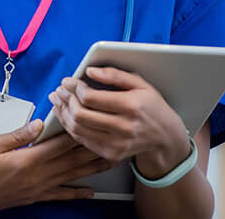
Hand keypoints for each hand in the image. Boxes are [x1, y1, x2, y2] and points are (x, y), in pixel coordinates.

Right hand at [0, 119, 117, 216]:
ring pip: (72, 177)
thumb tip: (39, 124)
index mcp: (27, 160)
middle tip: (113, 140)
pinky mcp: (34, 197)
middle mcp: (38, 176)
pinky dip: (77, 193)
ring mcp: (38, 189)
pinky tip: (90, 191)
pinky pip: (61, 195)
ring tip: (111, 161)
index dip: (77, 132)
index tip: (91, 121)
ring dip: (92, 169)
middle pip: (72, 161)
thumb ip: (17, 135)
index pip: (60, 144)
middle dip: (94, 149)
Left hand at [48, 66, 189, 176]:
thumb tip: (89, 71)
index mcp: (130, 107)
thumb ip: (114, 75)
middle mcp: (124, 127)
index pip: (90, 98)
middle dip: (65, 99)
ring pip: (77, 129)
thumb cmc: (151, 106)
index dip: (74, 88)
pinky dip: (70, 126)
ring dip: (63, 113)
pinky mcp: (111, 154)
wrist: (166, 137)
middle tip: (59, 90)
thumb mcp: (140, 84)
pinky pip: (82, 140)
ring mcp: (117, 144)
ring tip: (58, 100)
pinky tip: (66, 115)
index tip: (67, 81)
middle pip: (80, 114)